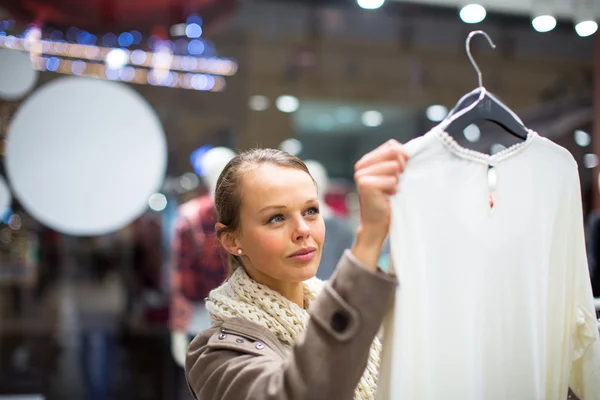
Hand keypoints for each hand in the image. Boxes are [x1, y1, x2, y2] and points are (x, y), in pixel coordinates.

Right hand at [351, 140, 407, 268]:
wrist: (377, 224)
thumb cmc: (387, 200)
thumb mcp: (393, 175)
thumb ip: (397, 160)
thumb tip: (405, 151)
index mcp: (366, 161)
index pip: (391, 145)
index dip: (402, 156)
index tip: (402, 171)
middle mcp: (360, 166)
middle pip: (393, 153)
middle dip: (401, 168)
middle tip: (395, 183)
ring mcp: (361, 174)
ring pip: (394, 167)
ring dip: (397, 181)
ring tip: (389, 192)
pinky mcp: (365, 184)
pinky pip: (392, 180)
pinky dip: (394, 190)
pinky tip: (386, 198)